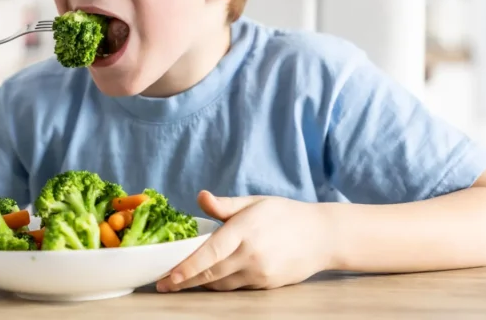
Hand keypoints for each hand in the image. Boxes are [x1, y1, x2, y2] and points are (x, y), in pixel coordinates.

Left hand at [156, 191, 332, 291]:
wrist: (322, 236)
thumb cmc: (284, 214)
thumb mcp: (254, 202)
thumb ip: (224, 205)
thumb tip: (200, 197)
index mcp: (245, 230)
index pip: (210, 253)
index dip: (187, 267)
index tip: (168, 276)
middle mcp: (252, 255)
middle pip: (211, 273)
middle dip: (184, 281)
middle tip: (163, 285)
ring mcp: (260, 272)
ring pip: (221, 284)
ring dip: (200, 284)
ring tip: (180, 282)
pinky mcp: (267, 285)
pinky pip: (236, 287)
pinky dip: (220, 285)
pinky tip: (208, 280)